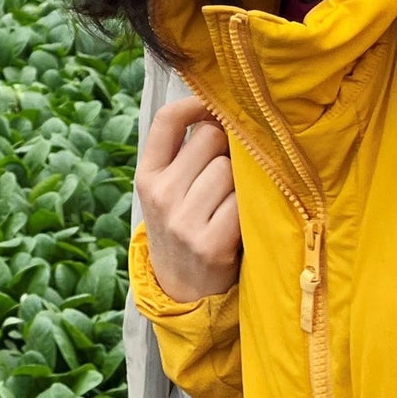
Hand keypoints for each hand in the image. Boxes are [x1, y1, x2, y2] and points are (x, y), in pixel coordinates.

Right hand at [137, 96, 241, 301]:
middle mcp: (160, 194)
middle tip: (230, 173)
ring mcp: (183, 220)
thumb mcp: (166, 192)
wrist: (182, 292)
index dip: (195, 105)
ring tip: (233, 202)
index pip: (166, 121)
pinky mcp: (211, 243)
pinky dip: (250, 208)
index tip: (214, 108)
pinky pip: (244, 201)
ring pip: (230, 168)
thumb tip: (222, 111)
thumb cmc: (184, 229)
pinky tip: (242, 222)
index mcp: (147, 176)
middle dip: (228, 148)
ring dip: (242, 181)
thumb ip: (183, 155)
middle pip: (210, 138)